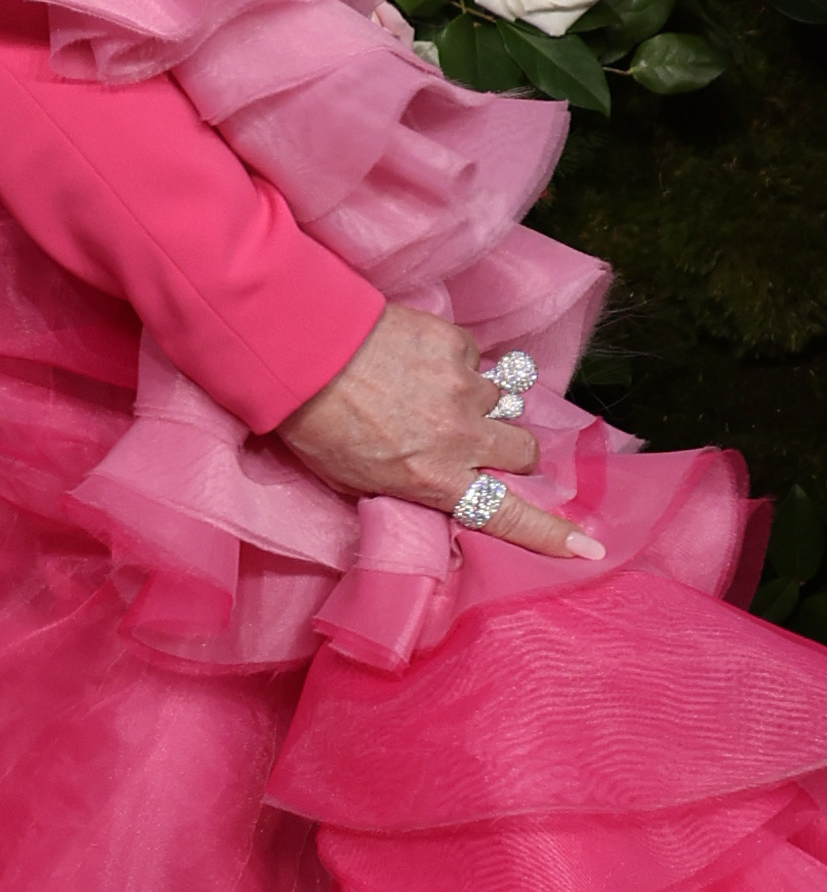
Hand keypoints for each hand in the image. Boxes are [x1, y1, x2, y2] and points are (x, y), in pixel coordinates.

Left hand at [276, 304, 602, 563]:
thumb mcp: (354, 484)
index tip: (589, 545)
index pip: (506, 515)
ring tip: (435, 397)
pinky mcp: (457, 346)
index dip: (550, 534)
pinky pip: (477, 361)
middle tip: (481, 445)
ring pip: (504, 403)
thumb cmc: (318, 426)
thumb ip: (405, 494)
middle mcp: (461, 437)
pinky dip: (457, 366)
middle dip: (512, 452)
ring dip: (482, 406)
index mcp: (435, 480)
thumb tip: (438, 505)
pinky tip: (418, 364)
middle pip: (525, 451)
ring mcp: (464, 388)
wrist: (302, 353)